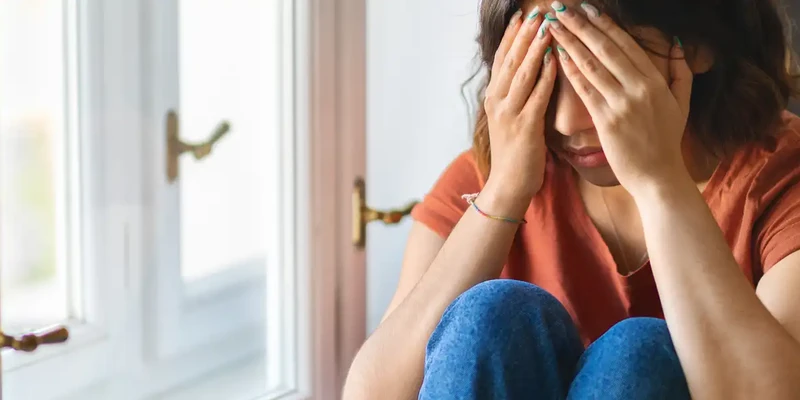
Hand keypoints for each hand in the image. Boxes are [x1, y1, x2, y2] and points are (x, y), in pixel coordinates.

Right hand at [484, 8, 556, 198]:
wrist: (508, 185)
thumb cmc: (515, 154)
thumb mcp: (510, 120)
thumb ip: (517, 96)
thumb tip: (530, 74)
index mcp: (493, 98)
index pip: (502, 60)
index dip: (511, 37)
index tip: (521, 17)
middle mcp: (497, 102)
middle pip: (510, 60)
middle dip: (523, 35)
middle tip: (536, 13)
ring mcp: (509, 113)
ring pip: (522, 73)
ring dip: (535, 48)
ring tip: (546, 27)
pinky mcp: (524, 126)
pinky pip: (536, 95)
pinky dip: (546, 75)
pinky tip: (556, 59)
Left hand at [547, 2, 692, 194]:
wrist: (658, 177)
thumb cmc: (666, 141)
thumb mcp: (682, 104)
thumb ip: (681, 73)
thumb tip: (676, 43)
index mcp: (656, 81)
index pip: (626, 44)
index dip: (605, 25)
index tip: (588, 9)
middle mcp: (640, 87)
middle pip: (606, 48)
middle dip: (581, 26)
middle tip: (562, 8)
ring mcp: (623, 103)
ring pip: (592, 65)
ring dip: (570, 42)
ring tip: (553, 26)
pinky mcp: (606, 120)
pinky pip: (585, 90)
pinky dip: (570, 70)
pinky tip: (557, 55)